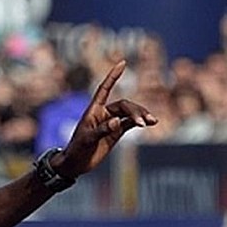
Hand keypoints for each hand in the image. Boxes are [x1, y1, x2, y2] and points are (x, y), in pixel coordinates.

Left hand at [56, 60, 156, 177]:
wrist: (75, 164)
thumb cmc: (76, 149)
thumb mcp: (87, 139)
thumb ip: (103, 130)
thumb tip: (118, 121)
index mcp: (93, 110)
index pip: (104, 89)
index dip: (113, 76)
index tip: (123, 63)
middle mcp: (104, 113)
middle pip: (124, 105)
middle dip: (135, 111)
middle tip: (143, 121)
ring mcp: (111, 123)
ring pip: (130, 114)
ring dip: (141, 115)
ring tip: (151, 121)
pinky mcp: (117, 132)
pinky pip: (131, 123)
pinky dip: (140, 122)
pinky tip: (150, 123)